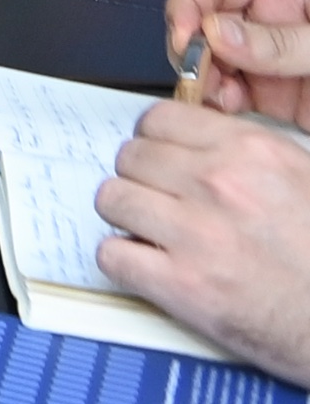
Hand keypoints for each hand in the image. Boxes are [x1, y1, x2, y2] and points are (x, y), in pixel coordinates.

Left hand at [96, 101, 309, 386]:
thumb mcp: (303, 179)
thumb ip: (247, 154)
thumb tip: (197, 144)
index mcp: (252, 152)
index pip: (158, 118)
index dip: (154, 141)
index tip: (161, 159)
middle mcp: (219, 183)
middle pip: (129, 157)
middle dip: (140, 179)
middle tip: (161, 201)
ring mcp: (196, 233)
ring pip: (112, 199)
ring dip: (127, 217)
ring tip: (154, 233)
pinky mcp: (183, 285)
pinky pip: (112, 254)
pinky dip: (124, 262)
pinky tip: (151, 267)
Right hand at [167, 0, 309, 121]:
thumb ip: (282, 38)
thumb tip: (217, 34)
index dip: (188, 4)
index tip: (183, 37)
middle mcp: (270, 22)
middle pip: (204, 26)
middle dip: (192, 51)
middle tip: (197, 75)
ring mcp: (270, 60)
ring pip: (212, 66)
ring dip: (202, 83)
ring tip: (214, 98)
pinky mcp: (277, 97)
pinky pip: (232, 99)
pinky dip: (217, 108)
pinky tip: (224, 112)